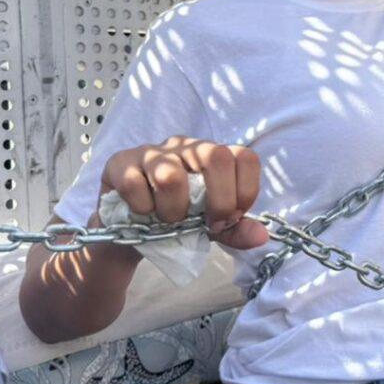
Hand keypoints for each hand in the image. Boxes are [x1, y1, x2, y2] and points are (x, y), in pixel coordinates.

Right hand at [100, 137, 267, 249]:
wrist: (131, 233)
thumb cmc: (177, 221)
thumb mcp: (211, 227)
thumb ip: (236, 229)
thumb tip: (262, 237)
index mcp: (213, 155)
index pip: (244, 157)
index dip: (245, 191)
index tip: (231, 219)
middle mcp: (186, 146)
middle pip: (215, 156)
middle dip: (219, 200)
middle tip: (208, 225)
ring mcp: (153, 152)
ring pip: (171, 175)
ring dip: (173, 211)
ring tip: (169, 222)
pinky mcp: (121, 163)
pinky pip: (134, 184)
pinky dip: (142, 209)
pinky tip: (142, 214)